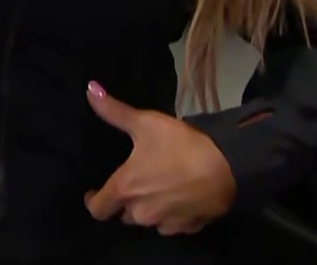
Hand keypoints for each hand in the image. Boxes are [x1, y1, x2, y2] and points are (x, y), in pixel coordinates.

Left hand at [83, 81, 236, 235]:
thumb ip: (114, 111)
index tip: (95, 193)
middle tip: (134, 185)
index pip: (98, 209)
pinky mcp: (187, 228)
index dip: (94, 202)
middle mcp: (141, 212)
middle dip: (125, 203)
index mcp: (125, 188)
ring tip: (156, 192)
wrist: (226, 166)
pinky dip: (171, 217)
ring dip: (148, 210)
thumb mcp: (145, 122)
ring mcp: (165, 223)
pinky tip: (178, 201)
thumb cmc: (180, 144)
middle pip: (124, 215)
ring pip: (148, 222)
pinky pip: (172, 226)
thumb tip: (90, 88)